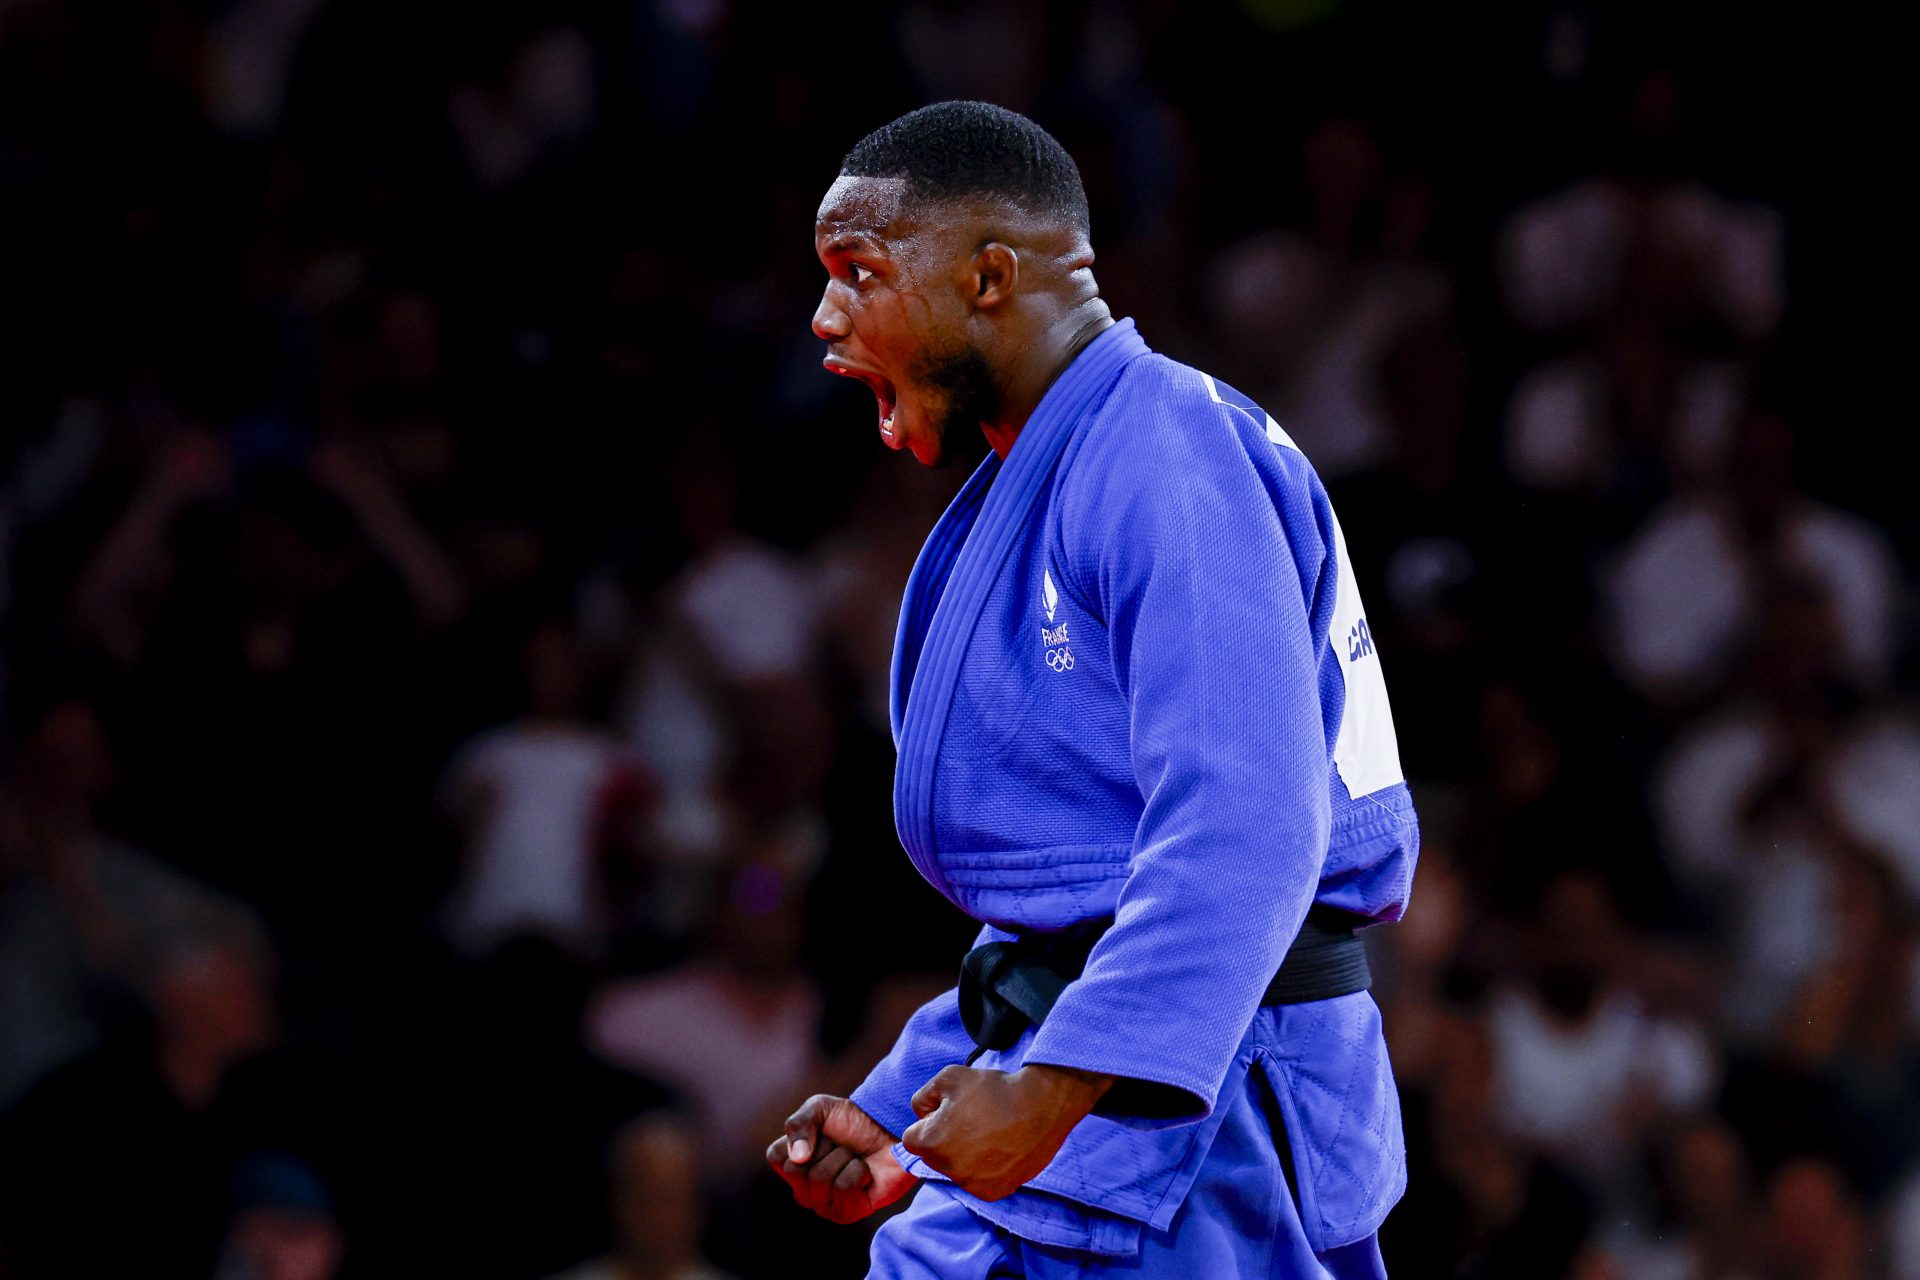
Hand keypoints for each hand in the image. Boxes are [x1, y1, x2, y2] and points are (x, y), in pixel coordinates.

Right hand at [767, 1095, 914, 1223]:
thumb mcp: (820, 1108)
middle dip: (825, 1147)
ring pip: (820, 1179)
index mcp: (793, 1167)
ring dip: (844, 1158)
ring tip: (855, 1158)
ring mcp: (825, 1205)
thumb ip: (798, 1124)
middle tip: (842, 1145)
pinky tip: (866, 1173)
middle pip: (797, 1169)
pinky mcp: (848, 1214)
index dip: (802, 1135)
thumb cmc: (853, 1122)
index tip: (822, 1132)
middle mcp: (805, 1190)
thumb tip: (797, 1157)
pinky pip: (843, 1189)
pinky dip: (858, 1171)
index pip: (776, 1156)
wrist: (890, 1129)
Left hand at [901, 1064, 1112, 1201]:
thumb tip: (921, 1115)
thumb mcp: (949, 1077)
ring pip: (956, 1169)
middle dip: (945, 1140)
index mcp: (931, 1143)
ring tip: (990, 1133)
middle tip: (972, 1120)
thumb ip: (923, 1097)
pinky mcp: (994, 1192)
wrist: (1041, 1106)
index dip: (930, 1120)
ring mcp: (972, 1184)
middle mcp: (948, 1170)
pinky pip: (979, 1181)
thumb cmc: (993, 1089)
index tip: (951, 1111)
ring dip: (965, 1155)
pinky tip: (1000, 1149)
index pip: (913, 1137)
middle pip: (934, 1156)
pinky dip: (986, 1169)